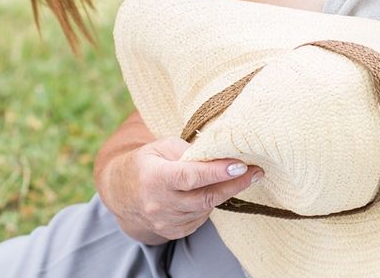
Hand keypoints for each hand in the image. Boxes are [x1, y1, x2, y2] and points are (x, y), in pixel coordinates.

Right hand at [100, 136, 262, 244]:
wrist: (123, 194)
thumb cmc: (147, 163)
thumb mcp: (162, 147)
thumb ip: (189, 150)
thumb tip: (220, 152)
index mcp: (155, 177)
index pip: (190, 176)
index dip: (216, 171)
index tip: (240, 164)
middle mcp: (160, 204)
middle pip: (205, 197)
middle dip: (234, 184)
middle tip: (256, 171)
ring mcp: (167, 221)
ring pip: (206, 207)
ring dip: (226, 192)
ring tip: (243, 175)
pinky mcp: (175, 231)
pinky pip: (201, 217)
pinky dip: (211, 202)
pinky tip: (216, 190)